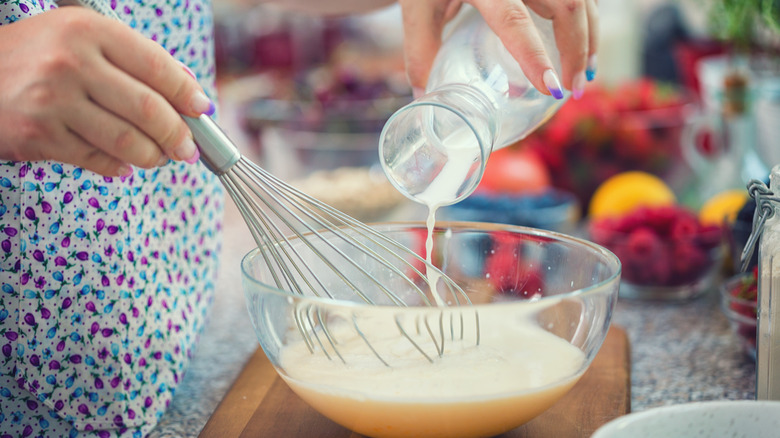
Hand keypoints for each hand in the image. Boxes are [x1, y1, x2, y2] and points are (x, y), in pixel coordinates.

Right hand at [0, 7, 213, 176]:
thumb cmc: (42, 57)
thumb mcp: (84, 39)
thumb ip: (134, 60)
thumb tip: (190, 94)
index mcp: (89, 31)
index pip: (157, 66)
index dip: (187, 94)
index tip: (202, 110)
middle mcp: (71, 63)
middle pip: (149, 110)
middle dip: (178, 135)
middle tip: (188, 149)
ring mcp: (53, 101)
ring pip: (128, 141)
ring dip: (154, 156)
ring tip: (160, 158)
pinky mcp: (39, 135)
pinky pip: (97, 160)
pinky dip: (119, 167)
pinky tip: (124, 164)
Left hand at [398, 0, 597, 99]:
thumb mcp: (418, 9)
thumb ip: (421, 51)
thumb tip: (426, 98)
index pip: (514, 21)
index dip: (535, 57)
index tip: (553, 89)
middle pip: (566, 6)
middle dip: (577, 51)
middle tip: (572, 92)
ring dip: (589, 37)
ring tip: (583, 75)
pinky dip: (586, 20)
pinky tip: (584, 44)